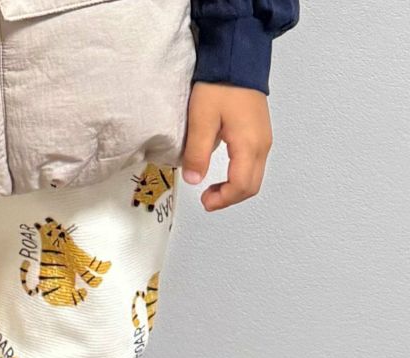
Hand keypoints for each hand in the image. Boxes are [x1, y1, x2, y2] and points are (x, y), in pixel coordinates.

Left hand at [182, 82, 271, 210]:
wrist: (237, 57)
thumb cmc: (221, 84)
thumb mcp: (201, 119)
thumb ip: (197, 152)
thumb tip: (194, 180)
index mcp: (249, 144)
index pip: (242, 186)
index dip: (223, 199)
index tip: (204, 201)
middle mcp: (262, 144)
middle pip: (251, 186)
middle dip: (229, 198)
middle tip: (207, 199)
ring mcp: (264, 138)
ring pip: (254, 177)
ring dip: (234, 188)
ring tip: (212, 188)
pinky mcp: (260, 133)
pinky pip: (253, 164)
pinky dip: (239, 175)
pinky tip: (223, 171)